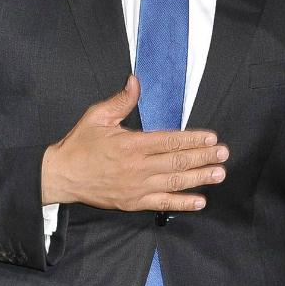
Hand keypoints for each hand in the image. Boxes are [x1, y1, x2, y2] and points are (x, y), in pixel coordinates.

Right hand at [40, 75, 228, 210]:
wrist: (61, 176)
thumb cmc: (79, 144)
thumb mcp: (96, 116)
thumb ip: (120, 100)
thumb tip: (135, 81)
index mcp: (131, 144)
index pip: (169, 141)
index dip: (192, 139)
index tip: (211, 138)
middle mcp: (137, 167)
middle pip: (177, 162)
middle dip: (203, 157)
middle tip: (224, 154)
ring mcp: (137, 187)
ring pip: (174, 183)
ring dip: (199, 178)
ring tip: (219, 174)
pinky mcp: (133, 203)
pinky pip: (163, 204)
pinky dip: (183, 204)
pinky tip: (200, 201)